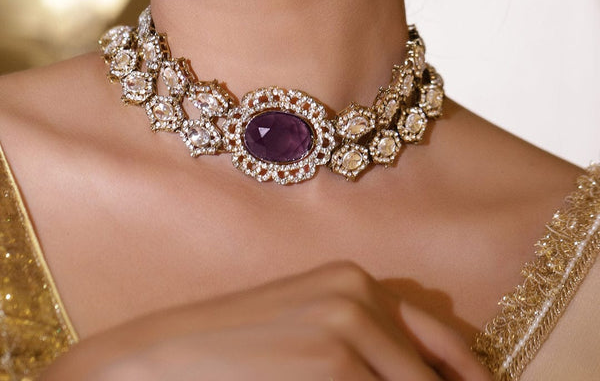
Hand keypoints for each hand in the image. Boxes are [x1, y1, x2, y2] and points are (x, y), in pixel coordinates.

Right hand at [41, 262, 491, 380]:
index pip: (446, 339)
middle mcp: (362, 296)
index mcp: (358, 281)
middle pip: (439, 373)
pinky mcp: (336, 367)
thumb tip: (425, 374)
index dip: (471, 374)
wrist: (167, 356)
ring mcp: (351, 329)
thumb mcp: (310, 327)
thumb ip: (368, 342)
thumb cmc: (238, 349)